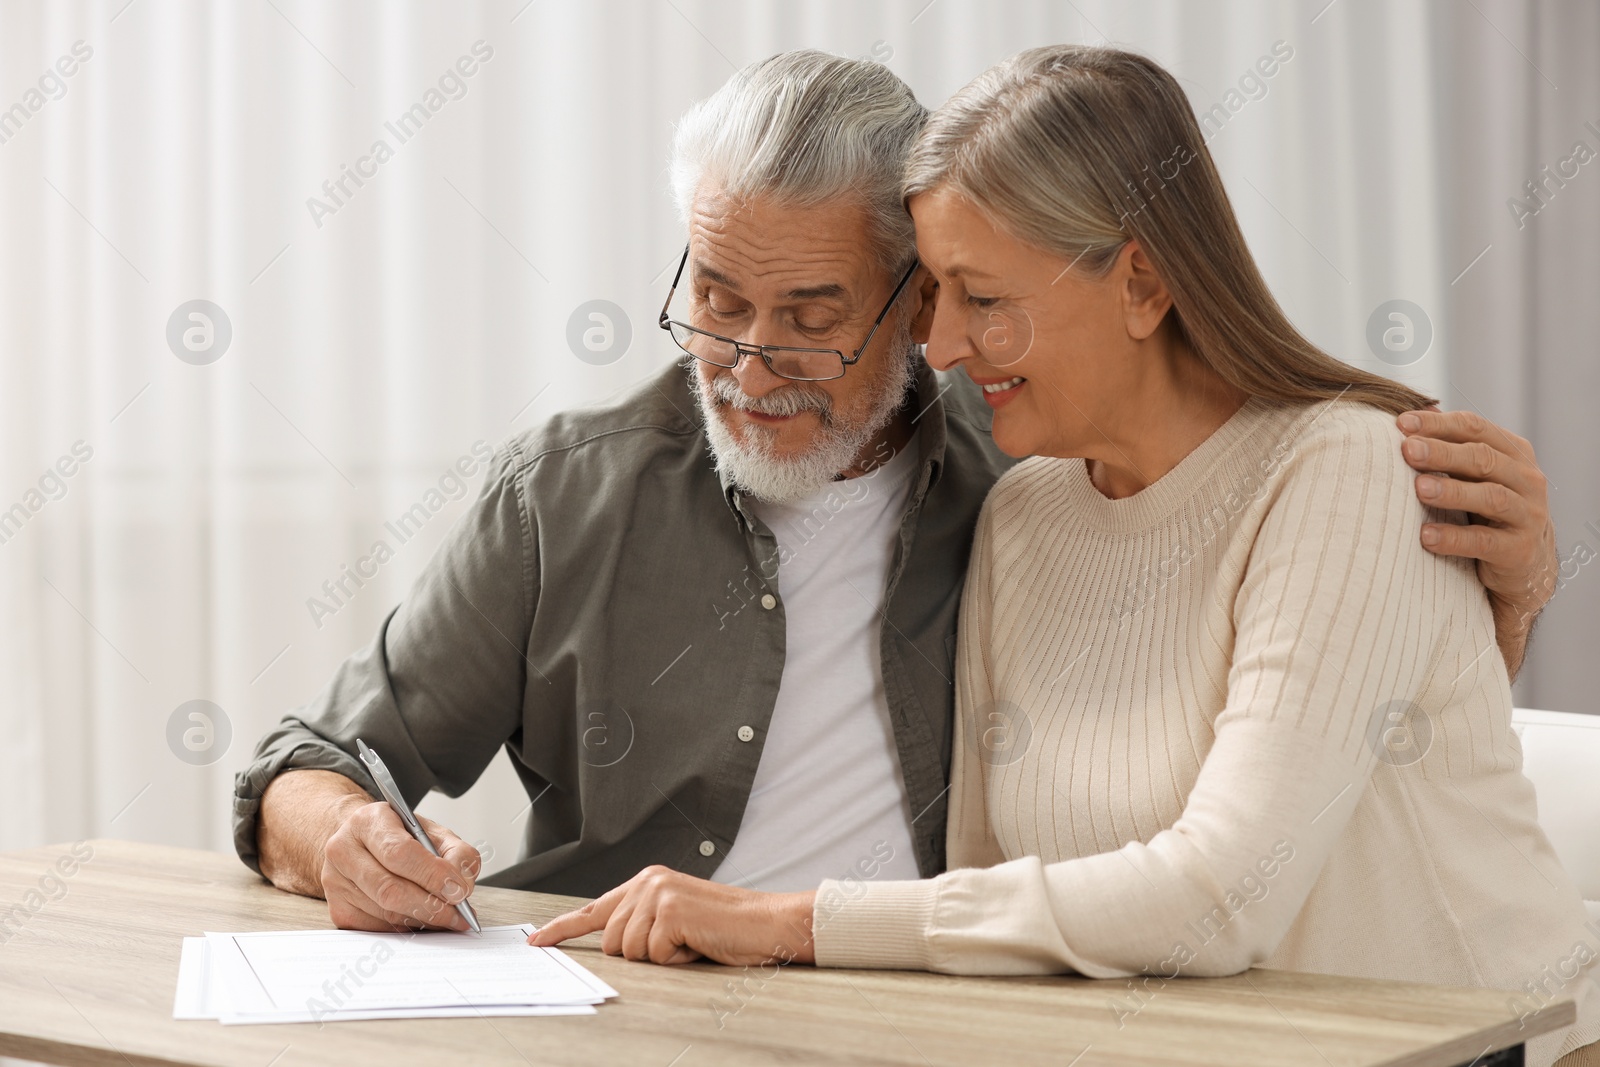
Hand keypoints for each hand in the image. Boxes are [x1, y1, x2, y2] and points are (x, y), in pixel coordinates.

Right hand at [320, 798, 480, 932]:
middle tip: (459, 915)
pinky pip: (378, 927)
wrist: (361, 843)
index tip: (459, 891)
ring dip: (423, 919)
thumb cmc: (400, 837)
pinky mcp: (338, 910)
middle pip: (389, 889)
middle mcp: (343, 850)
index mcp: (368, 821)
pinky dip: (407, 927)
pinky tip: (422, 919)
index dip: (432, 875)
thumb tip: (462, 888)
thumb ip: (456, 853)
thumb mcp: (433, 832)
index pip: (399, 852)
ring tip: (447, 917)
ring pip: (385, 912)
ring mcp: (335, 882)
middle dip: (431, 905)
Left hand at [528, 866, 816, 966]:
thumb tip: (614, 945)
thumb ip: (643, 921)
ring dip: (662, 957)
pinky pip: (655, 955)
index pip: (594, 909)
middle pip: (612, 942)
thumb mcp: (675, 918)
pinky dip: (677, 959)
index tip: (536, 942)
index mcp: (647, 881)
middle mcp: (648, 881)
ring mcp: (658, 894)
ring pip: (631, 951)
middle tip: (679, 943)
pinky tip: (697, 943)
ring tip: (690, 941)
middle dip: (642, 954)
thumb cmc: (724, 927)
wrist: (765, 922)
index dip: (561, 929)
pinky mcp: (671, 911)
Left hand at [1398, 408, 1556, 675]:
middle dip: (1442, 452)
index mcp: (1514, 452)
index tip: (1400, 424)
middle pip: (1482, 459)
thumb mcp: (1475, 475)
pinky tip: (1425, 536)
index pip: (1475, 428)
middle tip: (1407, 450)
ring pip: (1490, 497)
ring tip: (1418, 488)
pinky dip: (1453, 538)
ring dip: (1452, 491)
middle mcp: (1527, 479)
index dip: (1438, 424)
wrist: (1526, 563)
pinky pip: (1485, 542)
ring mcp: (1527, 515)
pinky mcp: (1519, 550)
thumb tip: (1404, 420)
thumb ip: (1449, 448)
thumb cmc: (1488, 509)